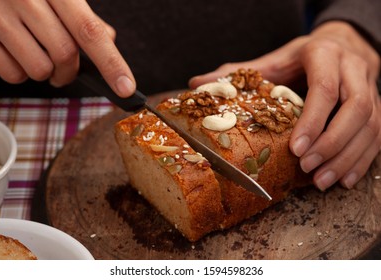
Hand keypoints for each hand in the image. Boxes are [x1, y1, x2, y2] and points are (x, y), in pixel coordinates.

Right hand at [0, 0, 134, 96]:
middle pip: (65, 55)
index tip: (126, 89)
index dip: (111, 63)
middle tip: (65, 69)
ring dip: (47, 74)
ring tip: (38, 57)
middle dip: (70, 71)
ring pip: (39, 70)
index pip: (89, 31)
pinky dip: (21, 73)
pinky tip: (17, 55)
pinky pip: (13, 75)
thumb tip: (109, 39)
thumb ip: (82, 16)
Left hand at [190, 21, 380, 190]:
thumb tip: (196, 84)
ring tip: (322, 182)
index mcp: (323, 55)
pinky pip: (379, 135)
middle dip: (332, 143)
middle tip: (307, 168)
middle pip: (356, 109)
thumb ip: (238, 72)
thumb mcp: (272, 60)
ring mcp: (371, 88)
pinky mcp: (378, 106)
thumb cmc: (301, 58)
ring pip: (372, 125)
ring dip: (347, 157)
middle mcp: (353, 70)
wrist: (341, 45)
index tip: (295, 149)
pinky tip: (344, 179)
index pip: (325, 89)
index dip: (312, 121)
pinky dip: (362, 159)